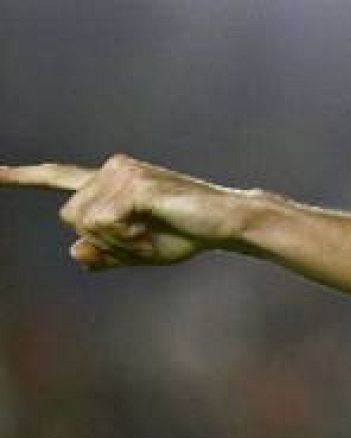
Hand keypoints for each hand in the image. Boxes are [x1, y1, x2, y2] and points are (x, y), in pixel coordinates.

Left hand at [1, 155, 253, 269]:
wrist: (226, 222)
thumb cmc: (187, 234)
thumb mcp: (140, 252)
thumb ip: (105, 254)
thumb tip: (75, 252)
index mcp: (109, 182)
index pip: (59, 177)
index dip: (24, 177)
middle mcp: (110, 169)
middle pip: (71, 217)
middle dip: (104, 241)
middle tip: (145, 241)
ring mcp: (120, 172)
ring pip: (87, 223)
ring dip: (120, 242)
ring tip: (154, 233)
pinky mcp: (132, 184)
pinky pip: (106, 224)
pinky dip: (130, 239)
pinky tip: (155, 228)